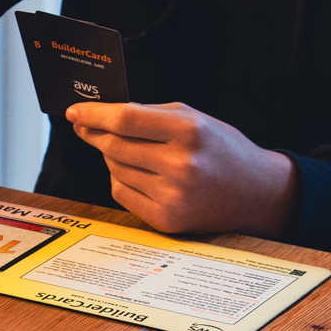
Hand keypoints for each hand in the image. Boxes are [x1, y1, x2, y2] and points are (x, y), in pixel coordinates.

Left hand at [64, 101, 295, 238]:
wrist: (255, 192)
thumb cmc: (222, 150)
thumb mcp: (196, 119)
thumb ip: (152, 114)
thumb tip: (104, 114)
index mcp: (190, 132)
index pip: (126, 119)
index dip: (95, 114)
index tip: (75, 111)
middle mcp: (180, 165)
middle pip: (115, 146)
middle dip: (95, 134)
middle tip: (85, 126)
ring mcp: (172, 196)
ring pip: (115, 170)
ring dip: (111, 157)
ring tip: (127, 150)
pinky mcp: (165, 219)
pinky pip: (122, 193)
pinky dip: (121, 179)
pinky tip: (136, 172)